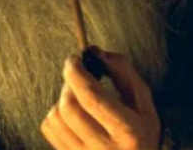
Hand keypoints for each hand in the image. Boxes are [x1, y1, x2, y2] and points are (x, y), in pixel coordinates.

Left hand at [41, 49, 160, 149]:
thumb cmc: (141, 131)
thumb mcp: (143, 101)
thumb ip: (124, 71)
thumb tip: (95, 52)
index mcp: (128, 131)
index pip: (92, 98)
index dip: (77, 73)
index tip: (74, 59)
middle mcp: (105, 149)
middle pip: (69, 108)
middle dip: (68, 83)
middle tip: (76, 73)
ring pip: (56, 119)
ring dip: (61, 98)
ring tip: (76, 95)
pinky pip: (49, 130)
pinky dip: (55, 113)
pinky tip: (70, 113)